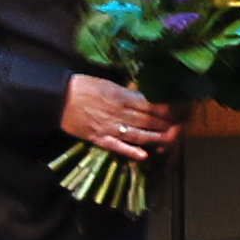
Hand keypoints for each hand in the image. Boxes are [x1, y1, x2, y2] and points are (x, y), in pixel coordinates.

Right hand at [61, 72, 180, 159]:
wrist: (57, 98)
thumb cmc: (83, 87)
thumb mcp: (108, 84)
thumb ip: (128, 92)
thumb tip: (144, 95)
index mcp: (122, 97)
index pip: (151, 105)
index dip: (168, 109)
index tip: (181, 110)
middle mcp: (119, 113)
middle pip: (148, 120)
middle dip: (167, 124)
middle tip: (181, 126)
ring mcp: (109, 127)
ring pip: (138, 134)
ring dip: (156, 138)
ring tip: (170, 140)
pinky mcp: (98, 139)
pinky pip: (117, 146)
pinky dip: (131, 151)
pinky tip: (144, 156)